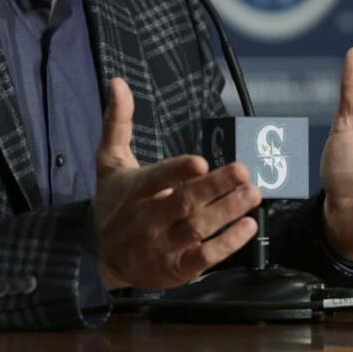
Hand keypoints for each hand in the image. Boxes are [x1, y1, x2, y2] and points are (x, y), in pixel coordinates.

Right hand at [93, 77, 261, 289]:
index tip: (201, 161)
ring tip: (252, 194)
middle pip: (184, 203)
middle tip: (244, 171)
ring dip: (228, 212)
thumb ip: (117, 121)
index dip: (178, 171)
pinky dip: (228, 244)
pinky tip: (248, 226)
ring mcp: (161, 246)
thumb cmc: (112, 201)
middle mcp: (147, 219)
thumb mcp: (109, 161)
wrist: (100, 257)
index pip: (156, 179)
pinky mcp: (176, 269)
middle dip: (216, 187)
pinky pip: (204, 258)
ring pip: (197, 229)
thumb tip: (118, 82)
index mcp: (133, 191)